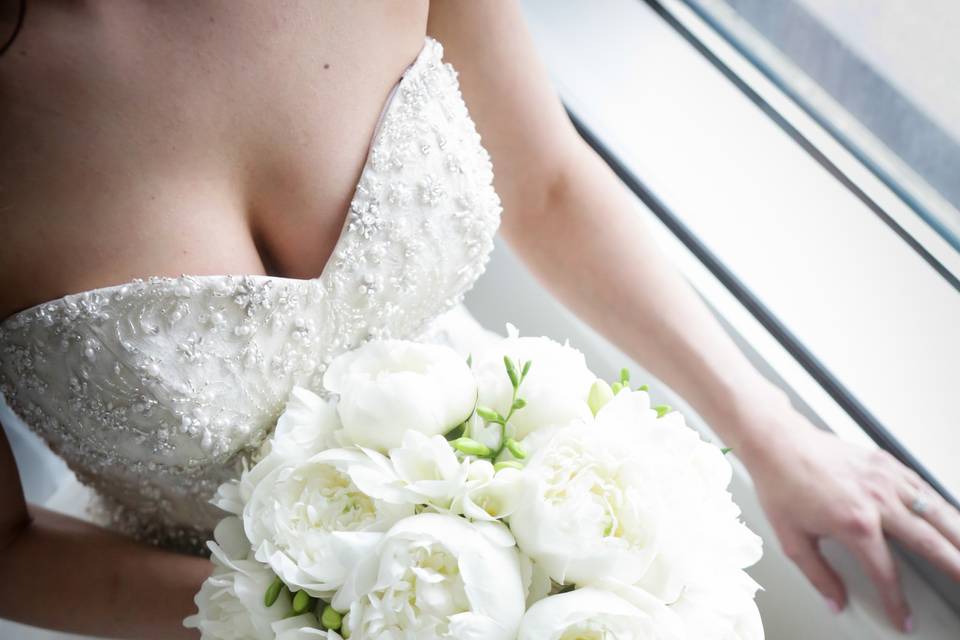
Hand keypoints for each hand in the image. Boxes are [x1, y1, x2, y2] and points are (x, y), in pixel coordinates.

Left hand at [742, 412, 959, 632]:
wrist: (777, 442)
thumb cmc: (781, 483)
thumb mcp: (791, 538)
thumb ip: (817, 574)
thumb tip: (834, 600)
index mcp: (855, 524)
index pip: (886, 573)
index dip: (897, 602)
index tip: (902, 618)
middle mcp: (878, 501)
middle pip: (929, 542)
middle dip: (954, 566)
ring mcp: (885, 479)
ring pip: (935, 511)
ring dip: (958, 534)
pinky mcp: (885, 463)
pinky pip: (922, 487)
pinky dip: (940, 504)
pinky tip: (949, 517)